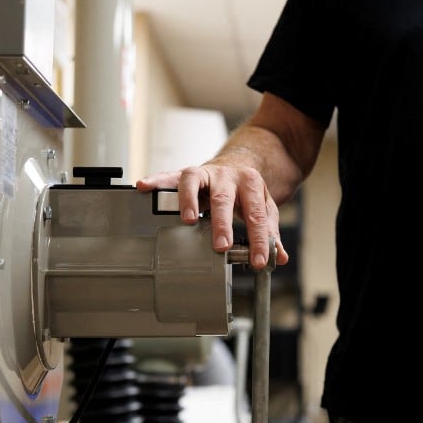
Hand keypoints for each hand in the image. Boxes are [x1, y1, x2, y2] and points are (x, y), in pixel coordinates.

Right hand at [136, 162, 288, 269]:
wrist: (241, 161)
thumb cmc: (249, 192)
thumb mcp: (265, 209)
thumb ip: (270, 233)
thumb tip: (278, 257)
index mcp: (251, 186)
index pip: (257, 216)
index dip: (259, 240)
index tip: (259, 261)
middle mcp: (228, 177)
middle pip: (224, 199)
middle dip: (222, 224)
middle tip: (221, 245)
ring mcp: (207, 173)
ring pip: (194, 181)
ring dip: (189, 200)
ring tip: (187, 220)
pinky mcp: (189, 173)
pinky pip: (170, 176)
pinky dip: (157, 181)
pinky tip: (144, 187)